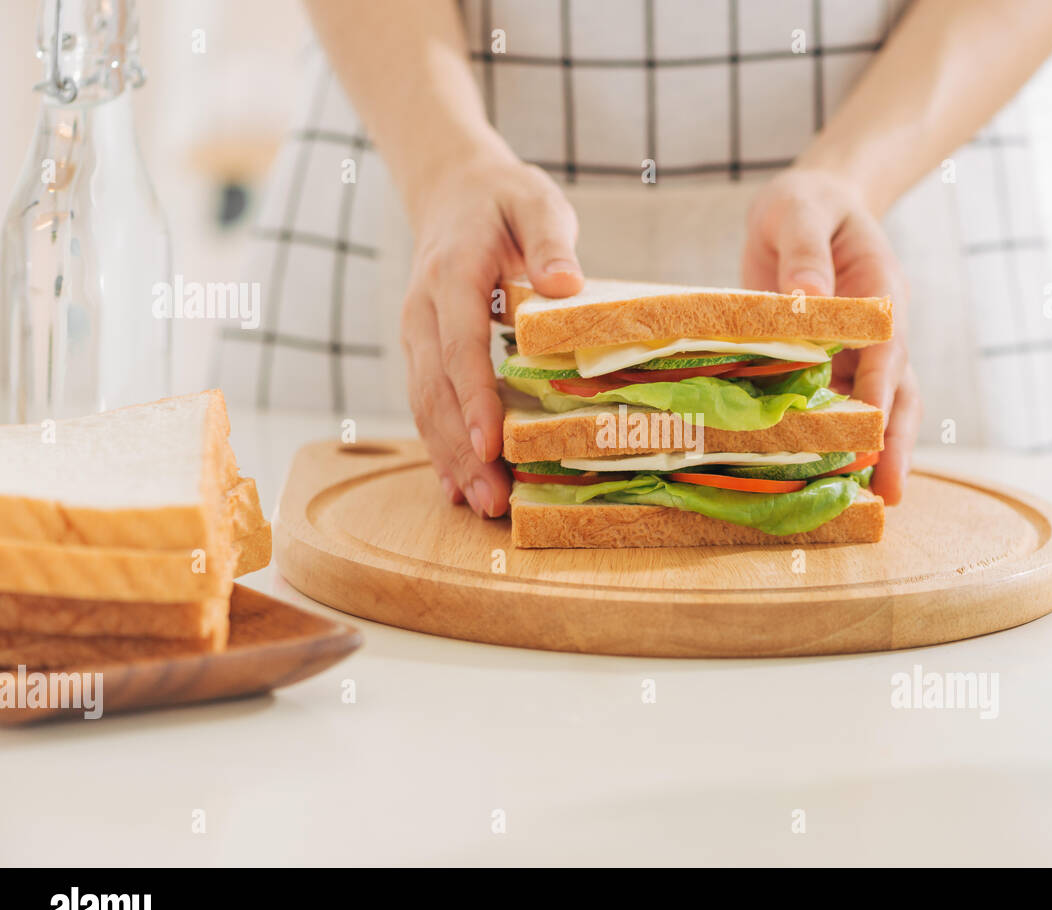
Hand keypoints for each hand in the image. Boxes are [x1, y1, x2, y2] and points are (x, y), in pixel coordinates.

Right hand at [400, 152, 582, 515]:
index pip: (459, 346)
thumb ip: (550, 240)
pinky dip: (441, 447)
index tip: (493, 446)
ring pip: (425, 405)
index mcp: (450, 275)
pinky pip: (427, 403)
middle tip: (494, 501)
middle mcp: (423, 312)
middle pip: (435, 390)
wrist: (453, 191)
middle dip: (462, 449)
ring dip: (450, 459)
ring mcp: (417, 335)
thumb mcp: (536, 201)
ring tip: (483, 505)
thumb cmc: (505, 200)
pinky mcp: (423, 352)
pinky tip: (459, 487)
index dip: (475, 400)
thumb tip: (565, 284)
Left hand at [742, 167, 918, 504]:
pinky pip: (833, 407)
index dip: (881, 391)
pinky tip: (818, 478)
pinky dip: (831, 441)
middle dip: (894, 444)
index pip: (888, 350)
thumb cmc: (806, 205)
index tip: (872, 429)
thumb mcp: (801, 213)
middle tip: (887, 495)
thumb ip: (805, 253)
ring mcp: (855, 353)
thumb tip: (807, 299)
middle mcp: (877, 333)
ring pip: (871, 411)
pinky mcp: (826, 365)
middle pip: (896, 394)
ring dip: (870, 454)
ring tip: (861, 504)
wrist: (804, 205)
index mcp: (881, 293)